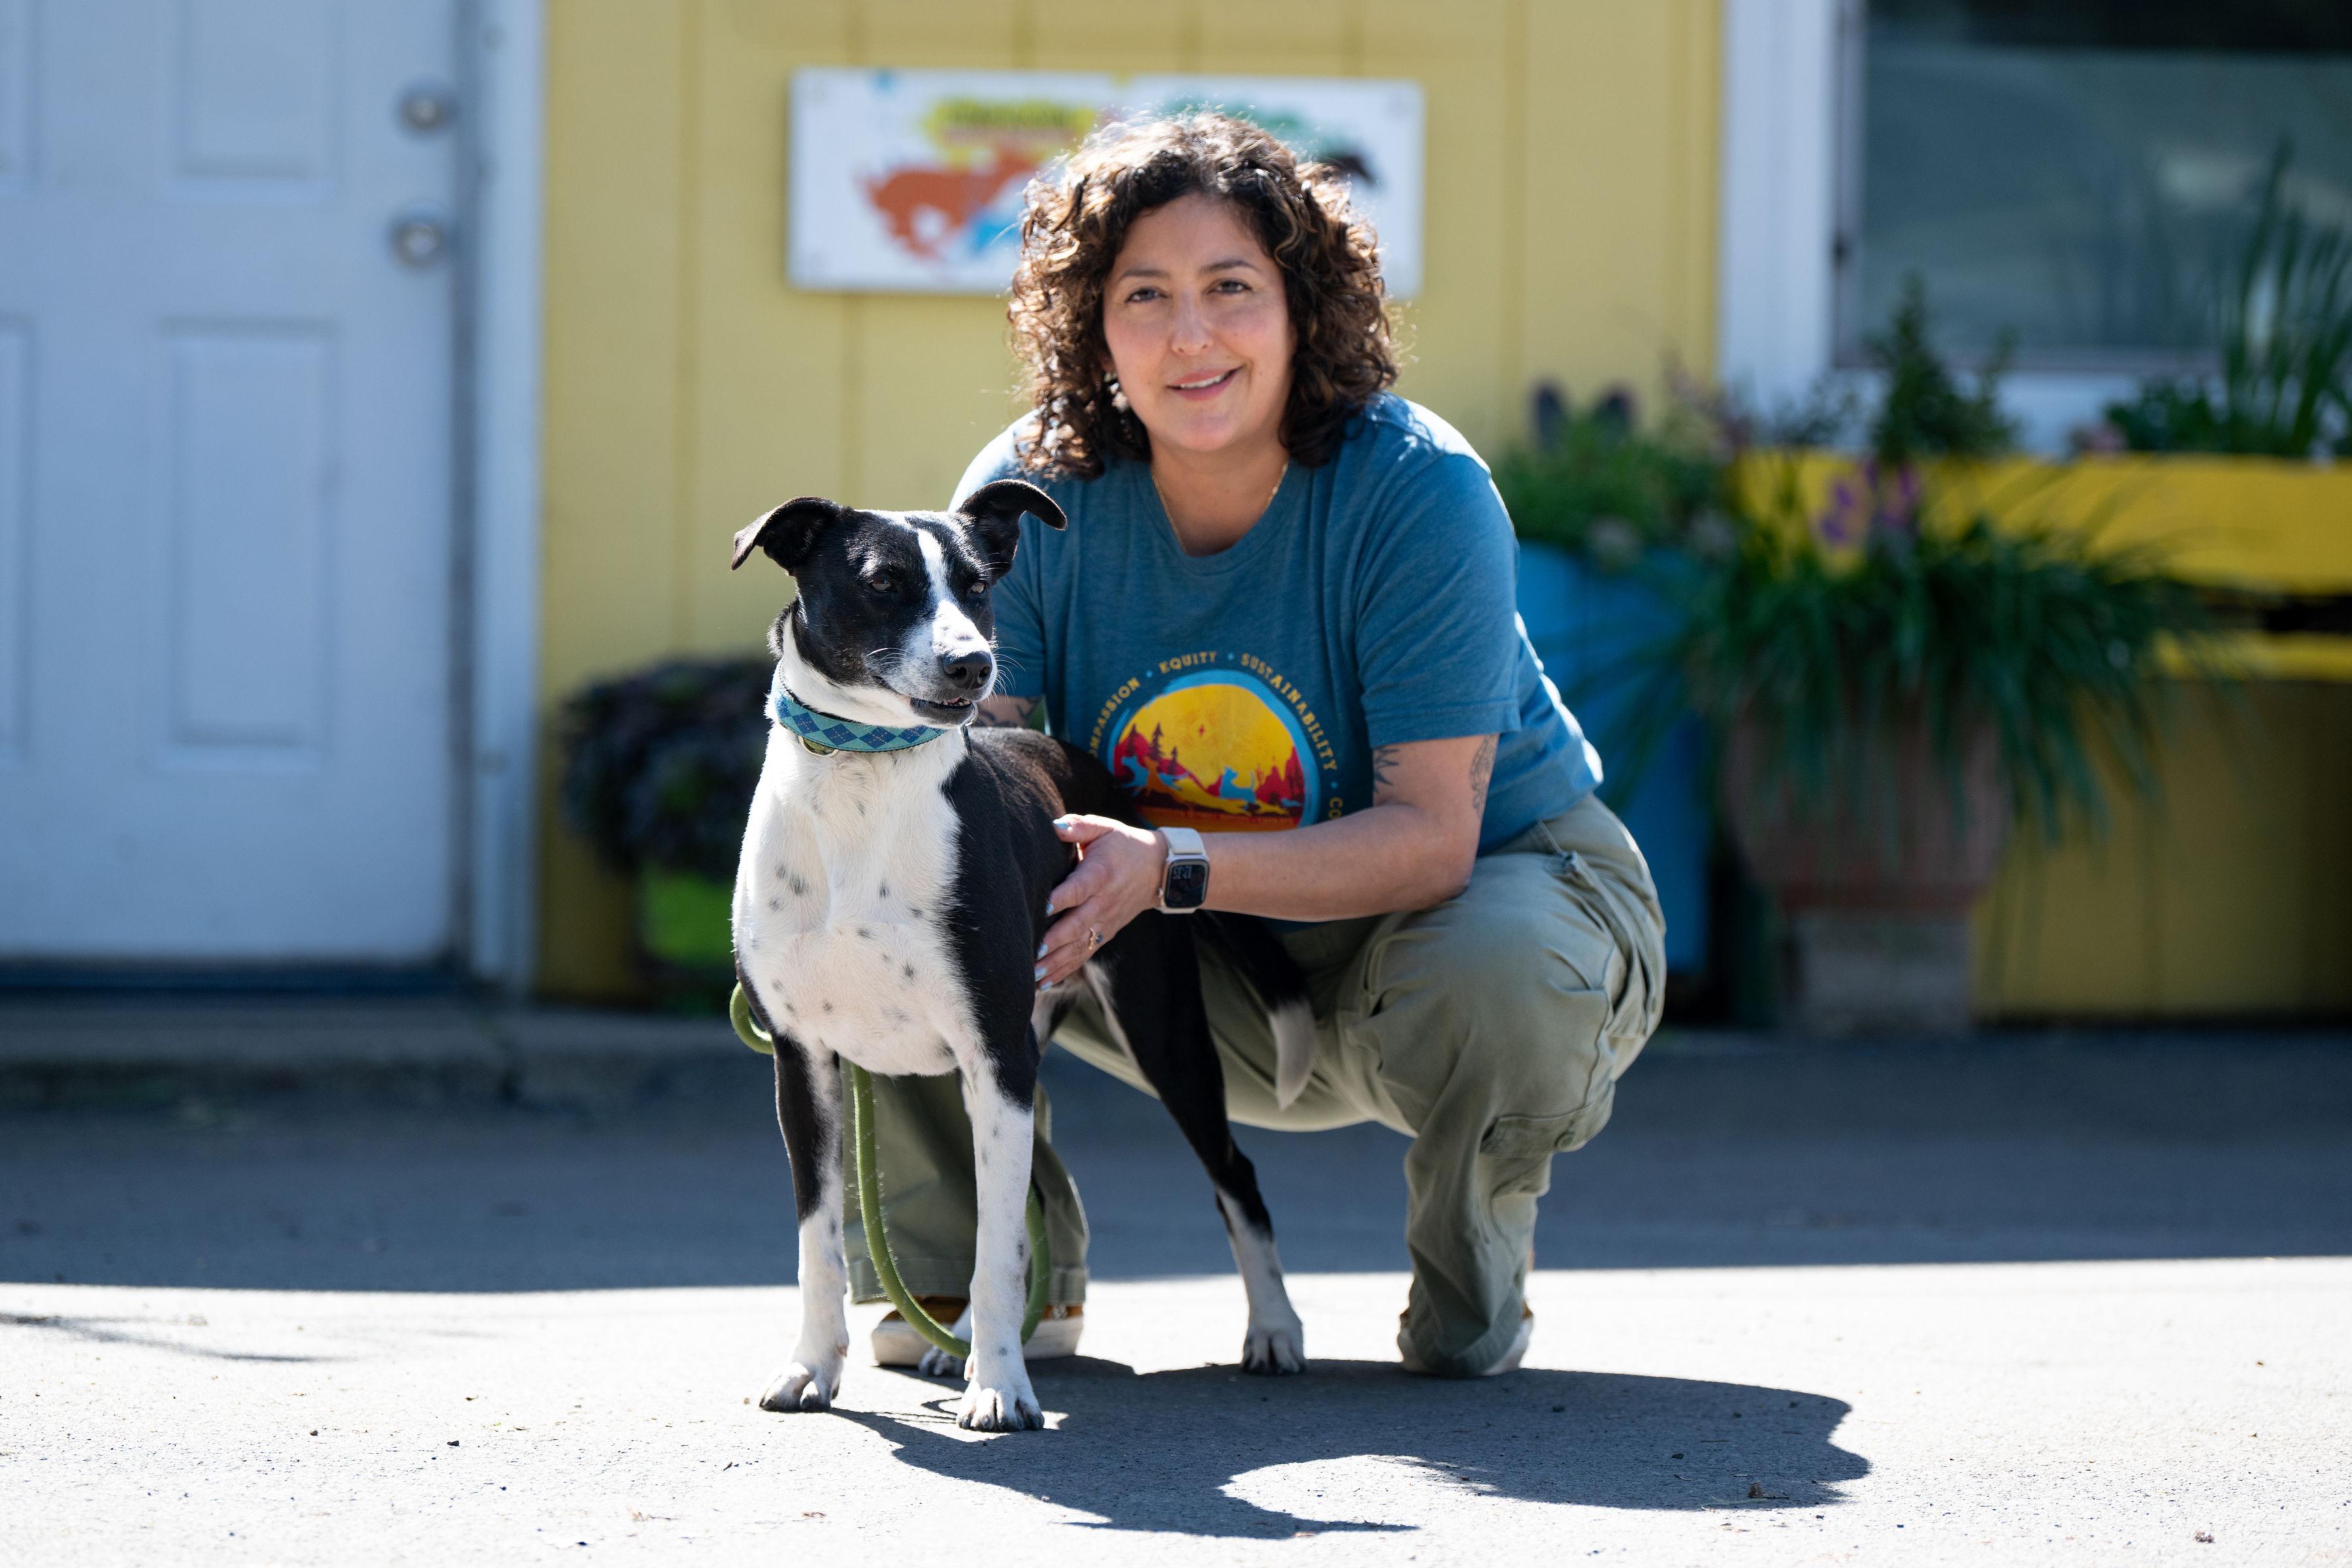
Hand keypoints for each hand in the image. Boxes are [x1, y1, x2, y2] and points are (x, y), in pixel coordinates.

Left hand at [1036, 816, 1169, 985]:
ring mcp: (1105, 922)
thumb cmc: (1122, 844)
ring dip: (1055, 962)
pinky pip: (1084, 955)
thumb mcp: (1104, 828)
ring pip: (1079, 946)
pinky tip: (1043, 981)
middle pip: (1077, 925)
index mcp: (1100, 875)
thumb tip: (1053, 826)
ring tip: (1031, 974)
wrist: (1158, 869)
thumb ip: (1078, 827)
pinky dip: (1064, 970)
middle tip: (1032, 951)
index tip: (1039, 908)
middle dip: (1055, 940)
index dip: (1059, 899)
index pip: (1077, 890)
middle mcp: (1103, 903)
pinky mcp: (1105, 934)